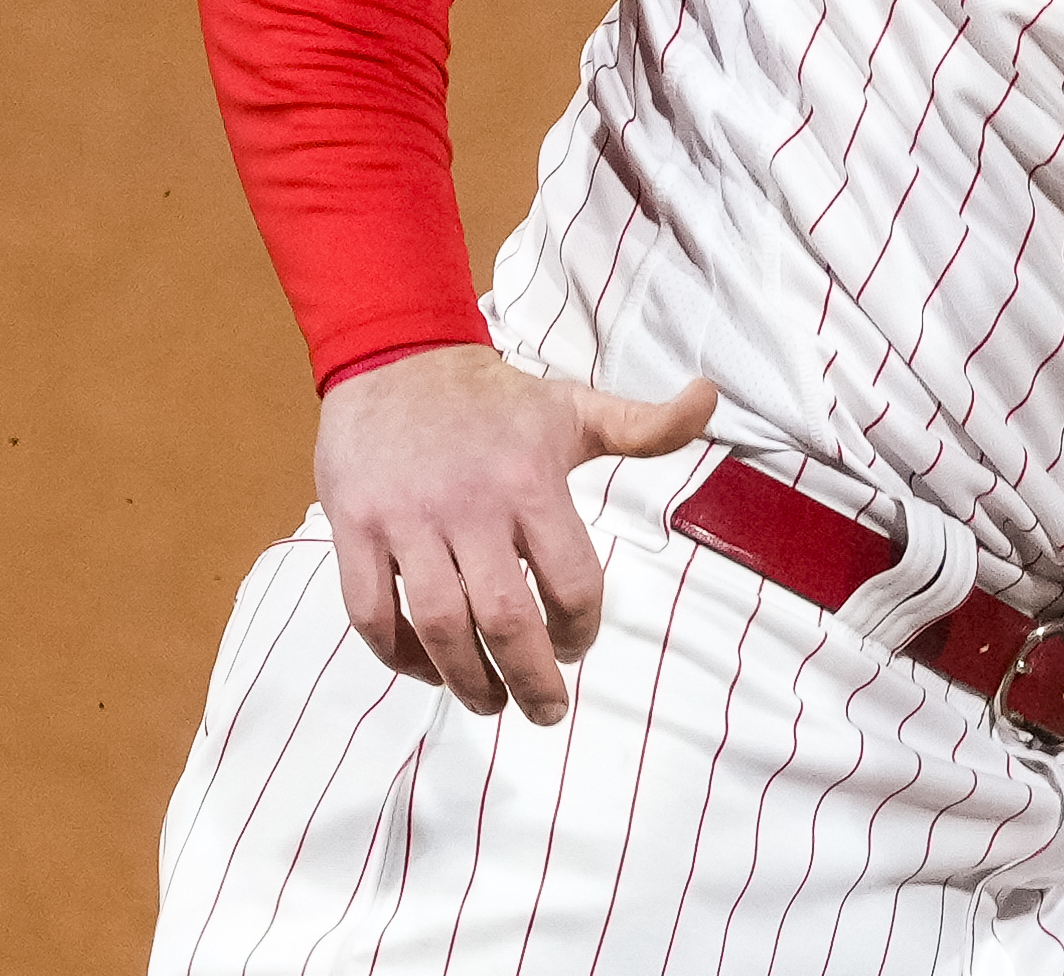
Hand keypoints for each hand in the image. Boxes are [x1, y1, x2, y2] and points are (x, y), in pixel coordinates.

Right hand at [315, 346, 717, 724]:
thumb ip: (644, 425)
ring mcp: (406, 520)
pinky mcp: (355, 527)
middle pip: (505, 620)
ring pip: (439, 627)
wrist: (396, 353)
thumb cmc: (493, 397)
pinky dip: (398, 656)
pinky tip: (425, 665)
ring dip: (467, 680)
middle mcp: (469, 504)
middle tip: (547, 711)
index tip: (577, 644)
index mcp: (530, 481)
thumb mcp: (574, 408)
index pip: (572, 583)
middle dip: (531, 681)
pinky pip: (371, 614)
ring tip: (488, 701)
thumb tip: (708, 396)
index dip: (582, 630)